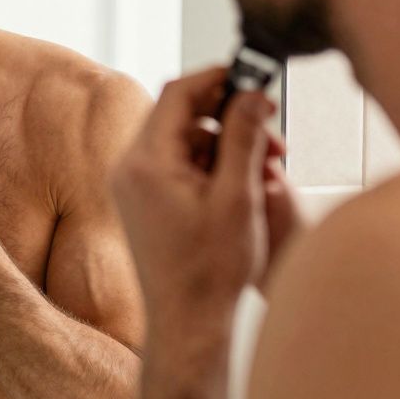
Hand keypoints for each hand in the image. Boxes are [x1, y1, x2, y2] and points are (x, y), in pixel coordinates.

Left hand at [109, 67, 295, 320]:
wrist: (188, 321)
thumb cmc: (210, 271)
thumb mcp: (238, 196)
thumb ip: (244, 137)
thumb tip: (253, 93)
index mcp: (145, 162)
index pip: (177, 93)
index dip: (217, 78)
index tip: (252, 77)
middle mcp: (129, 168)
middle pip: (181, 115)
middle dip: (229, 118)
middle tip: (270, 130)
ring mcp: (132, 185)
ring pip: (184, 141)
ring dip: (226, 145)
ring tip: (266, 168)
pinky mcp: (143, 201)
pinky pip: (178, 164)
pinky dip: (211, 166)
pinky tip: (243, 186)